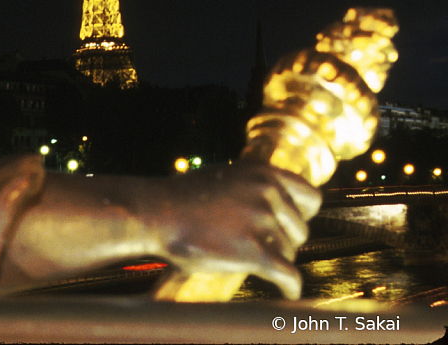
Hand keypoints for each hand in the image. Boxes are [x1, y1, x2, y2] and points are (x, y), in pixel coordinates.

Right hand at [148, 161, 321, 298]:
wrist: (155, 213)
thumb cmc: (181, 198)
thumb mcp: (223, 177)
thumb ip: (251, 186)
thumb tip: (271, 200)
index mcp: (263, 173)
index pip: (311, 198)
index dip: (301, 215)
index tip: (288, 226)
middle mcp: (268, 192)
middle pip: (300, 229)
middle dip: (283, 240)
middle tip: (257, 247)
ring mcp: (262, 221)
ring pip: (290, 252)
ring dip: (273, 259)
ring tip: (246, 259)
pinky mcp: (255, 251)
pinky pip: (288, 275)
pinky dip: (290, 286)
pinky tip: (287, 292)